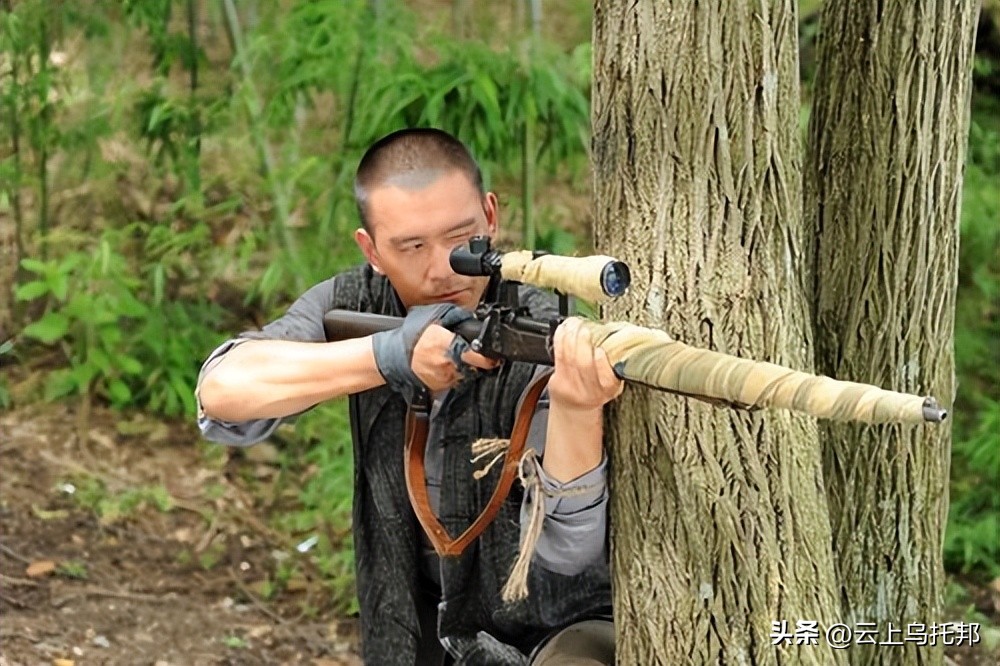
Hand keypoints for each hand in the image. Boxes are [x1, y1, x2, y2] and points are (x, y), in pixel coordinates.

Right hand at [371, 304, 495, 403]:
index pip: (479, 356)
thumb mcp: (433, 316)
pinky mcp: (440, 387)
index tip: (493, 354)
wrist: (391, 356)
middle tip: (475, 353)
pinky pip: (456, 381)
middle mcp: (448, 364)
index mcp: (448, 345)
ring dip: (468, 367)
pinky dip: (457, 374)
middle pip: (476, 367)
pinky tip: (448, 364)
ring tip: (457, 357)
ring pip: (467, 375)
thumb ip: (455, 316)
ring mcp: (445, 378)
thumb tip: (472, 320)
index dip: (489, 356)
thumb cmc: (410, 336)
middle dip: (479, 361)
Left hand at [546, 317, 623, 412]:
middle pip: (584, 366)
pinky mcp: (558, 380)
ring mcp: (573, 386)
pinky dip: (561, 338)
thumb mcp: (614, 379)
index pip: (608, 379)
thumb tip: (622, 331)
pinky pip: (558, 355)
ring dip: (570, 336)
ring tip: (575, 324)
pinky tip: (565, 328)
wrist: (575, 405)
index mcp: (610, 389)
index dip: (602, 364)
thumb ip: (617, 361)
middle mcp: (591, 390)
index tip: (600, 350)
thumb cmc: (598, 386)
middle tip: (585, 329)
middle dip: (582, 344)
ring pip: (569, 358)